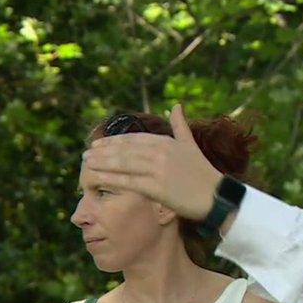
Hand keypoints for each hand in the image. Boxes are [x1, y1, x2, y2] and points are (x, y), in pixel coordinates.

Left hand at [82, 104, 222, 219]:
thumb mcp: (191, 145)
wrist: (216, 197)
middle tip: (86, 153)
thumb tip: (176, 105)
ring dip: (101, 162)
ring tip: (86, 164)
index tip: (98, 143)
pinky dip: (109, 178)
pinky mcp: (156, 187)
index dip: (113, 141)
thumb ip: (180, 126)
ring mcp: (157, 169)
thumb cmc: (204, 173)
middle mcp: (160, 152)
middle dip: (102, 151)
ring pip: (122, 164)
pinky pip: (127, 181)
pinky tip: (96, 178)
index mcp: (166, 142)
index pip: (133, 139)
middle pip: (124, 150)